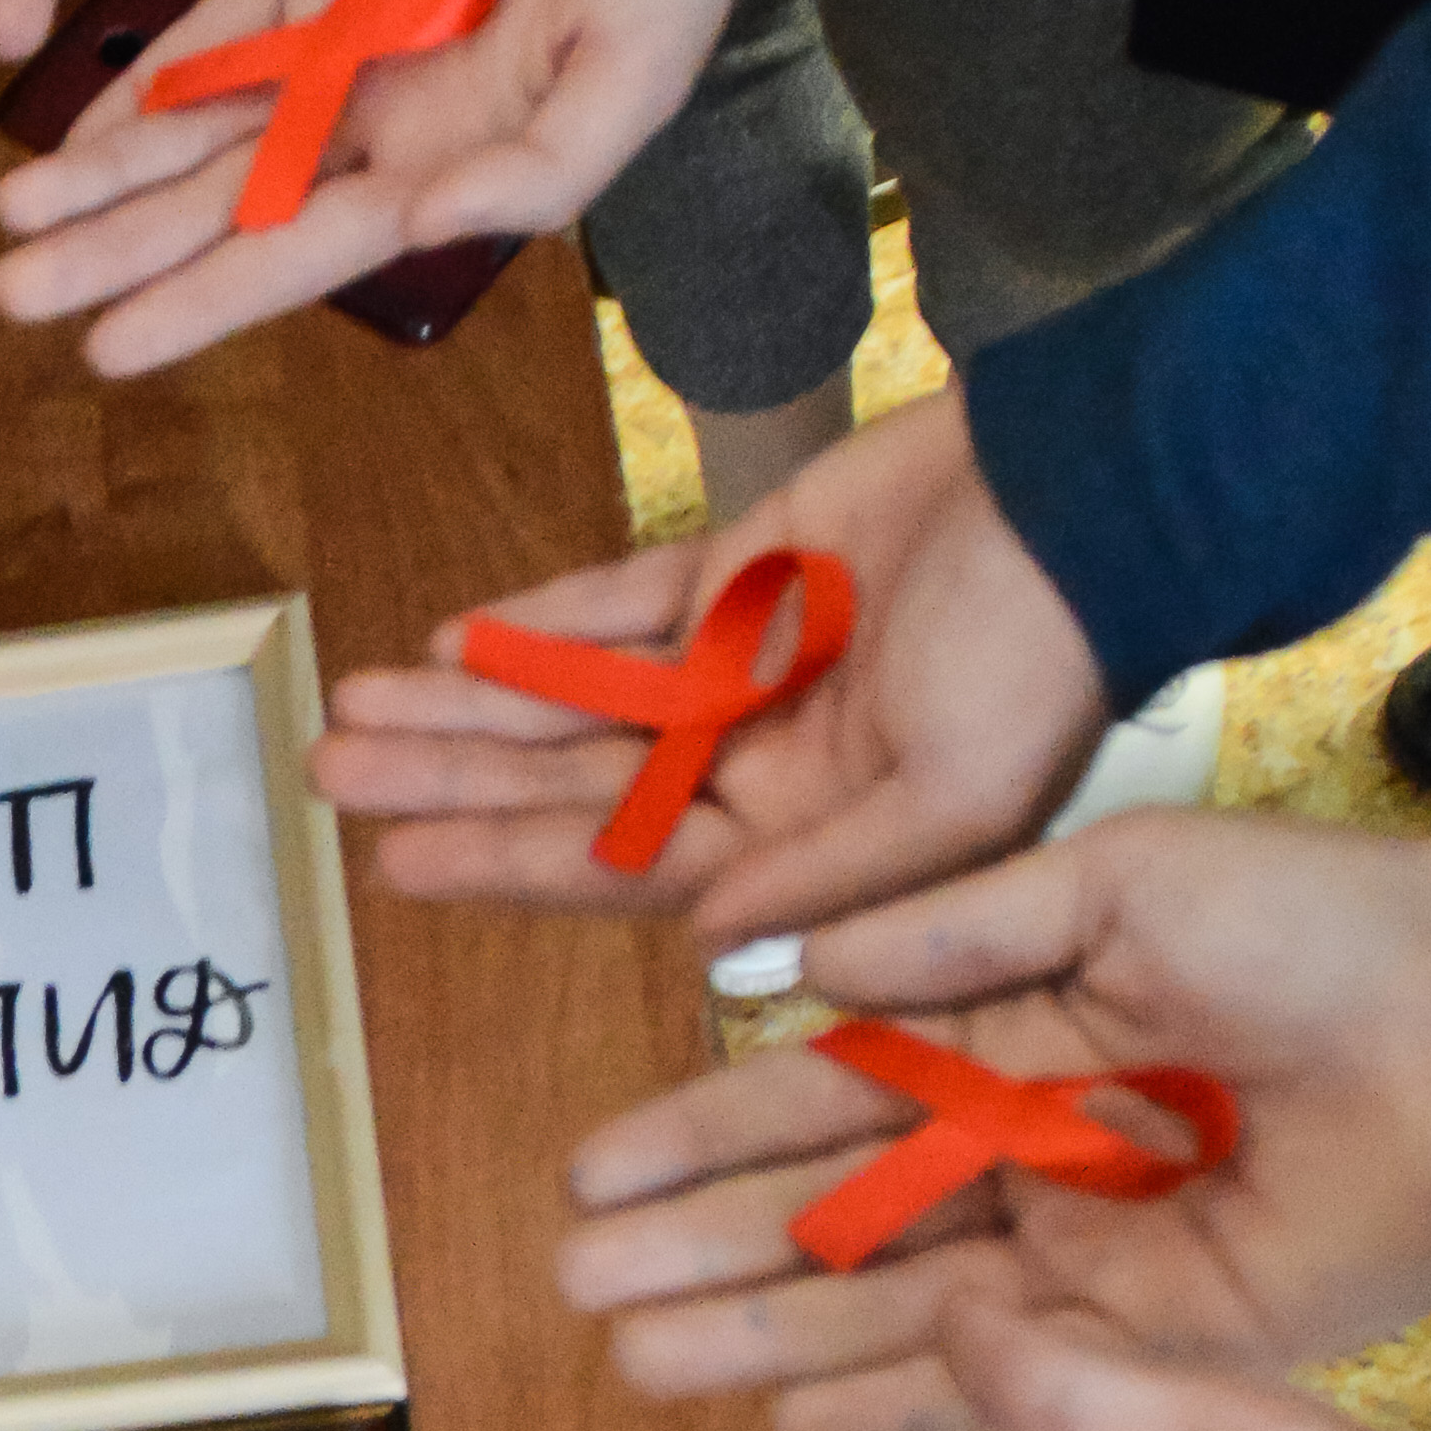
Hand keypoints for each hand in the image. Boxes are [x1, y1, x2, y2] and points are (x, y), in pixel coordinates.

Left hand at [0, 0, 915, 372]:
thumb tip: (426, 219)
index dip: (201, 302)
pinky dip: (146, 77)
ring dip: (107, 176)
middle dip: (119, 252)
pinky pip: (212, 31)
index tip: (107, 346)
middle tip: (12, 293)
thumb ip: (540, 169)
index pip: (296, 256)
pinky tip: (79, 124)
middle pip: (219, 208)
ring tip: (11, 216)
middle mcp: (377, 126)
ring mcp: (339, 42)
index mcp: (446, 170)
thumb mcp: (633, 77)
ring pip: (198, 129)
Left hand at [310, 388, 1109, 940]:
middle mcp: (765, 768)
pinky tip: (451, 637)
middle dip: (454, 780)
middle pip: (575, 787)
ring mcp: (750, 667)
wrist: (1102, 485)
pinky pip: (621, 608)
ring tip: (355, 708)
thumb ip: (835, 874)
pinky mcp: (750, 569)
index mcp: (809, 840)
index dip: (506, 864)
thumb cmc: (1053, 653)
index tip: (394, 863)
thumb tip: (708, 946)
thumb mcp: (962, 798)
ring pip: (576, 700)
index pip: (625, 868)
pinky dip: (542, 621)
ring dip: (470, 705)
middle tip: (328, 773)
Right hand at [557, 809, 1430, 1430]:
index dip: (703, 1132)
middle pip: (829, 1216)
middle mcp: (1024, 1153)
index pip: (820, 1096)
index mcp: (1005, 1033)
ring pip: (885, 1306)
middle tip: (576, 1285)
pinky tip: (783, 1419)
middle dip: (701, 1249)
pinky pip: (997, 1384)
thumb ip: (951, 930)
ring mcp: (1081, 1255)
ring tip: (637, 1358)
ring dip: (761, 1333)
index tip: (592, 1172)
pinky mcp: (1152, 1339)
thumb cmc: (1316, 920)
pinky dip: (892, 1406)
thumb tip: (783, 964)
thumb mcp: (1115, 881)